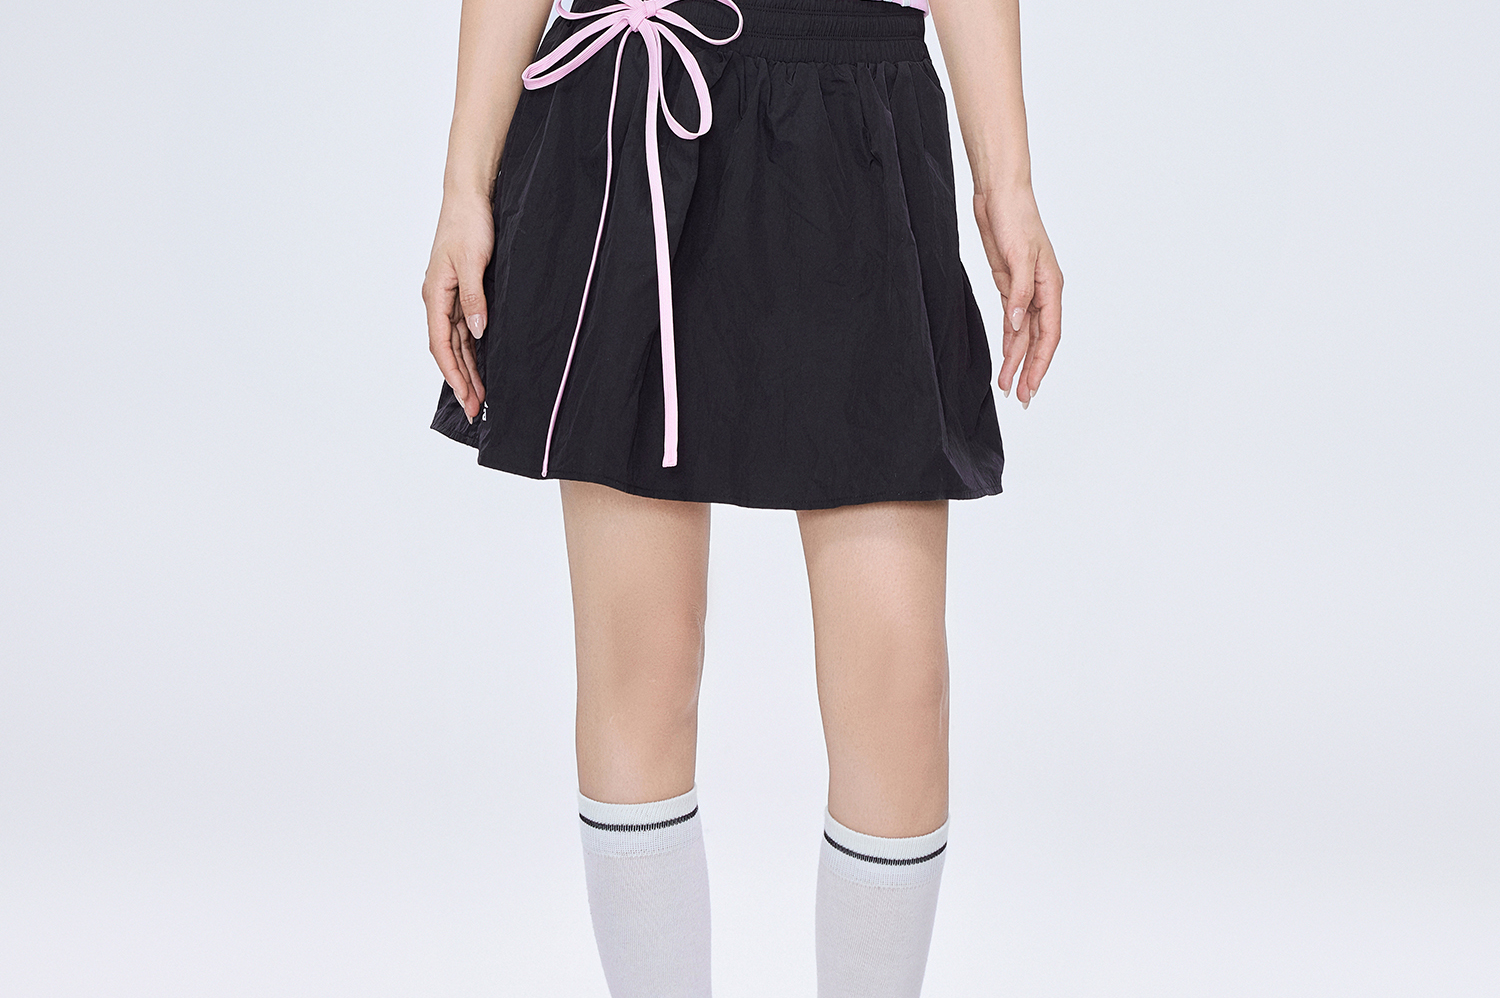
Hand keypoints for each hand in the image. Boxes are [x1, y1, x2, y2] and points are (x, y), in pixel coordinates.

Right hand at [422, 191, 494, 423]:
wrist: (470, 197)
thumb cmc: (467, 224)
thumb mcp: (473, 261)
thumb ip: (474, 298)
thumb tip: (478, 331)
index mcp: (435, 294)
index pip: (441, 344)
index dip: (453, 373)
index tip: (466, 396)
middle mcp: (439, 300)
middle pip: (449, 349)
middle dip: (461, 380)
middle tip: (474, 408)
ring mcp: (451, 297)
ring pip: (458, 343)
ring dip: (468, 368)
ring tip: (480, 395)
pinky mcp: (464, 292)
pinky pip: (466, 329)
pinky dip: (473, 350)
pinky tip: (482, 365)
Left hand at [973, 185, 1061, 408]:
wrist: (999, 195)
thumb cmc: (1014, 217)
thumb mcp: (1017, 255)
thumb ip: (1018, 293)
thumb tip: (1017, 324)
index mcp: (1050, 286)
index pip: (1049, 334)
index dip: (1040, 363)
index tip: (1030, 387)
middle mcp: (1041, 292)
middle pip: (1038, 340)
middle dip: (1029, 370)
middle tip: (1020, 398)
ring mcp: (1025, 290)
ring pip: (1023, 334)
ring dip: (1016, 359)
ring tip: (1007, 385)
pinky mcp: (1009, 284)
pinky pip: (1012, 320)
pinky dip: (1009, 339)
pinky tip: (1006, 355)